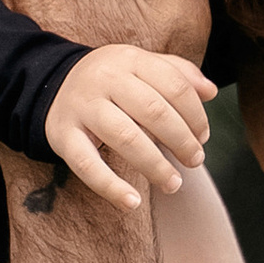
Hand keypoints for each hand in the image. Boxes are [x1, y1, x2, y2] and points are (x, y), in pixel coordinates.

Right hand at [43, 41, 215, 208]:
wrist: (51, 84)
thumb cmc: (111, 81)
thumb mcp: (141, 66)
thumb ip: (177, 74)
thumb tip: (212, 91)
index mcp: (129, 59)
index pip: (173, 85)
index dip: (195, 115)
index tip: (203, 138)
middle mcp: (105, 79)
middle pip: (153, 110)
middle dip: (181, 140)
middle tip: (195, 161)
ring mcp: (82, 107)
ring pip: (125, 137)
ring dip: (155, 166)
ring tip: (174, 184)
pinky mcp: (62, 135)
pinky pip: (87, 165)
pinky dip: (111, 187)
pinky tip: (132, 203)